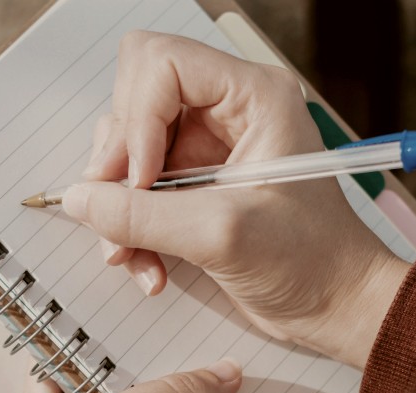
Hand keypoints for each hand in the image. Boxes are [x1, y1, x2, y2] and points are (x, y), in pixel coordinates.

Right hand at [64, 31, 408, 369]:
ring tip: (134, 254)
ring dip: (119, 207)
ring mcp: (207, 149)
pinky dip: (130, 230)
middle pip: (133, 101)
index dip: (138, 118)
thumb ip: (143, 216)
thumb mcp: (223, 236)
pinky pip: (134, 192)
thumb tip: (81, 200)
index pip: (162, 63)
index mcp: (252, 97)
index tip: (140, 179)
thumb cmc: (313, 262)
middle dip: (118, 163)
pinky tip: (150, 267)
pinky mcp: (193, 187)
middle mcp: (226, 112)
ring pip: (126, 150)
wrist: (334, 306)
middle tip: (119, 214)